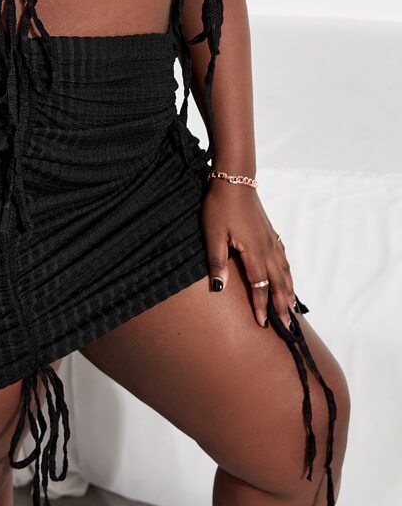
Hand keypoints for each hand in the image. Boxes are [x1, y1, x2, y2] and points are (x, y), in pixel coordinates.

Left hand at [201, 179, 296, 328]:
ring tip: (292, 306)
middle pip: (278, 283)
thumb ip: (217, 262)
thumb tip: (219, 288)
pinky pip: (283, 257)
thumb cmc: (220, 206)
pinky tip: (287, 274)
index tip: (263, 325)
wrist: (234, 179)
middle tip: (289, 326)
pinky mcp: (269, 231)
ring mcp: (271, 239)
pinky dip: (287, 271)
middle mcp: (267, 248)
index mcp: (254, 252)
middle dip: (282, 306)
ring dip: (288, 290)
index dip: (261, 307)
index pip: (259, 287)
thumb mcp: (213, 235)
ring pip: (284, 271)